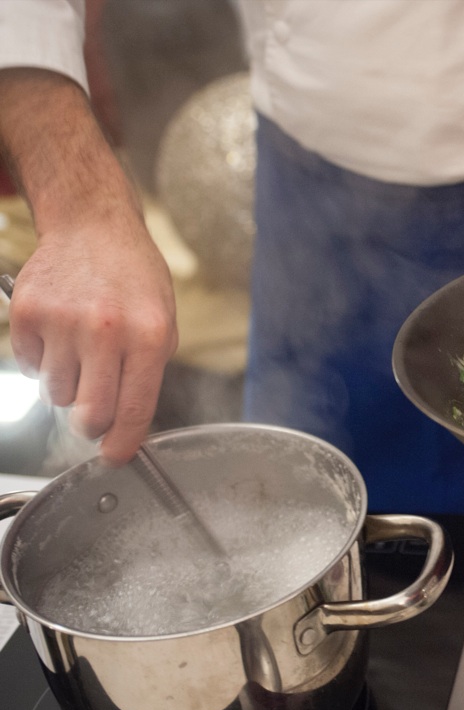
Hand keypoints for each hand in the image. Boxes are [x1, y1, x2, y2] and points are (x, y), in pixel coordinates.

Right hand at [9, 215, 177, 465]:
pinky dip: (46, 359)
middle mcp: (106, 330)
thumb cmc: (133, 278)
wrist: (93, 227)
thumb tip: (129, 422)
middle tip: (96, 411)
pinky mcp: (27, 314)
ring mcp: (63, 322)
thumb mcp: (163, 320)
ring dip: (70, 384)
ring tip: (84, 349)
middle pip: (89, 413)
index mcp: (149, 336)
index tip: (116, 457)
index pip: (134, 408)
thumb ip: (148, 370)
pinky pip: (33, 366)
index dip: (123, 442)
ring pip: (57, 394)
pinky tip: (62, 331)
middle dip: (93, 423)